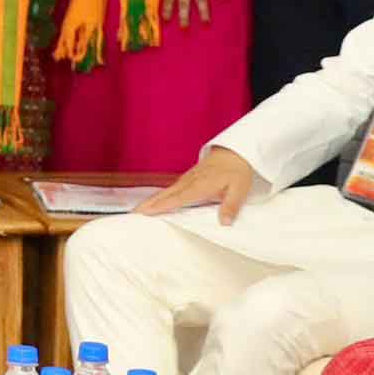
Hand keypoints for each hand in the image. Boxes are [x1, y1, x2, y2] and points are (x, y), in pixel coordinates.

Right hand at [137, 146, 259, 222]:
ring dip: (151, 200)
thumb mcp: (239, 189)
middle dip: (148, 204)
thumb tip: (224, 222)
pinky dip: (160, 196)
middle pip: (165, 194)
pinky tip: (156, 201)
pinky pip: (171, 189)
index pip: (177, 198)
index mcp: (200, 186)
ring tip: (139, 210)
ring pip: (166, 191)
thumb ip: (230, 206)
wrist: (236, 152)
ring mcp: (187, 179)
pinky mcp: (188, 178)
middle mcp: (190, 182)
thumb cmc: (237, 171)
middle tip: (133, 213)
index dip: (161, 206)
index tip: (145, 212)